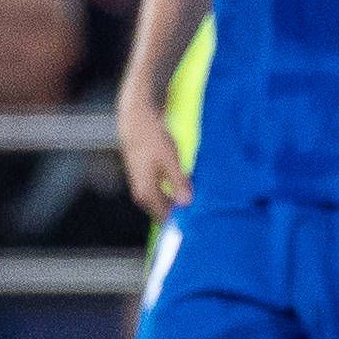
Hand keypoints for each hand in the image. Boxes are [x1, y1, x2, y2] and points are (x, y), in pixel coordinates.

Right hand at [115, 85, 187, 216]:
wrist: (136, 120)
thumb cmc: (152, 138)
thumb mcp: (170, 160)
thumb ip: (178, 183)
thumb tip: (186, 204)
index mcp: (146, 193)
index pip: (165, 217)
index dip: (182, 218)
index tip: (198, 216)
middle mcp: (141, 193)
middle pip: (164, 210)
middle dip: (181, 209)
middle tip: (202, 206)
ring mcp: (142, 185)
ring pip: (163, 200)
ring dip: (178, 198)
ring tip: (195, 192)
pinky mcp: (144, 177)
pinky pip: (161, 191)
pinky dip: (173, 189)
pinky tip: (186, 181)